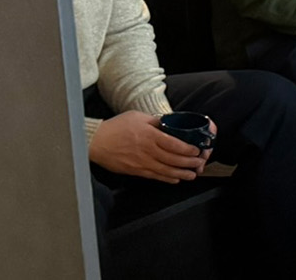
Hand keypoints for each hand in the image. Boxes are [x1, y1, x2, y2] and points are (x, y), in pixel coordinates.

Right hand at [89, 112, 207, 182]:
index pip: (174, 144)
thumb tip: (169, 123)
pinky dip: (167, 179)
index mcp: (150, 136)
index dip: (188, 149)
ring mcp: (142, 163)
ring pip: (166, 171)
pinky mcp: (136, 171)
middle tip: (199, 163)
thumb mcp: (138, 117)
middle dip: (190, 163)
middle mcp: (148, 151)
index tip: (197, 150)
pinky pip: (155, 177)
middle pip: (174, 160)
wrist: (96, 141)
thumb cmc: (116, 127)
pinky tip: (175, 179)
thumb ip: (155, 121)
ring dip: (182, 174)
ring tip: (192, 175)